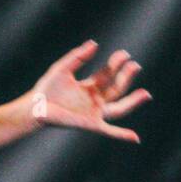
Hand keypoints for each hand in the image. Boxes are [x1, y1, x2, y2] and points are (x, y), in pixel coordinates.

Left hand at [28, 40, 151, 142]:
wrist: (35, 106)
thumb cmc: (47, 88)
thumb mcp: (63, 68)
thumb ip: (78, 56)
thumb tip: (95, 43)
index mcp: (89, 86)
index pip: (107, 74)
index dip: (116, 64)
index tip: (124, 54)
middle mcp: (94, 99)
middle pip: (116, 88)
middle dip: (126, 77)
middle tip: (134, 65)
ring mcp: (94, 112)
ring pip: (119, 107)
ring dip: (133, 102)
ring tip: (145, 94)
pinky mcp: (90, 124)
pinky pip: (109, 131)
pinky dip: (122, 135)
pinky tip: (135, 138)